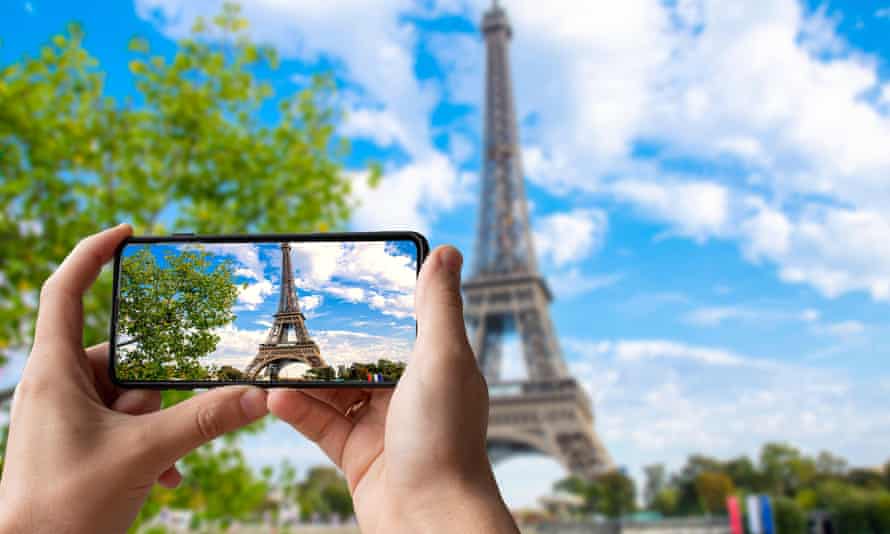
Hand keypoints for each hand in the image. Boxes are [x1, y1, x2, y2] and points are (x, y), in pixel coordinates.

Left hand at [0, 225, 268, 533]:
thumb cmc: (60, 510)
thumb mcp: (141, 456)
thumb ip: (203, 421)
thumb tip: (258, 395)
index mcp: (54, 372)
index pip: (66, 291)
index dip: (93, 253)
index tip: (130, 233)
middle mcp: (58, 386)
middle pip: (120, 355)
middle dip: (154, 388)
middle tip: (165, 419)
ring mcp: (68, 416)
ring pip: (129, 395)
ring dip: (157, 425)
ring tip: (161, 460)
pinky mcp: (79, 442)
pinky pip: (124, 425)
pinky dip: (149, 445)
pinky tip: (163, 476)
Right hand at [268, 246, 517, 532]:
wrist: (428, 519)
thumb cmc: (445, 437)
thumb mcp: (443, 358)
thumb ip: (438, 305)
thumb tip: (446, 250)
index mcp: (435, 366)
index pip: (401, 322)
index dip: (374, 302)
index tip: (341, 280)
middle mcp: (410, 393)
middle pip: (362, 355)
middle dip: (327, 339)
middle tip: (287, 317)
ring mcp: (382, 424)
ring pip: (335, 388)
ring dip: (304, 375)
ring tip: (267, 356)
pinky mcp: (356, 454)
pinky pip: (320, 423)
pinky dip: (297, 409)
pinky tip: (273, 396)